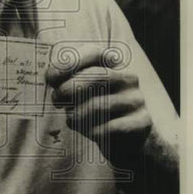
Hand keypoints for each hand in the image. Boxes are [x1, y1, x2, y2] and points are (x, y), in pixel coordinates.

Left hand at [46, 45, 151, 165]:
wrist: (128, 141)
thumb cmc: (97, 113)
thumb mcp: (81, 94)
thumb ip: (67, 82)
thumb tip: (52, 76)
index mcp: (113, 66)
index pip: (93, 52)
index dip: (69, 63)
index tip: (51, 79)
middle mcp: (128, 78)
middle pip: (94, 76)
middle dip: (68, 89)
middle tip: (57, 101)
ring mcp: (136, 99)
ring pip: (98, 105)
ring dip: (77, 115)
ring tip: (72, 120)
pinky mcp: (142, 121)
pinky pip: (108, 127)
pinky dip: (92, 131)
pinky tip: (90, 132)